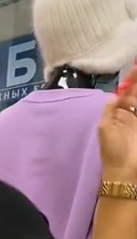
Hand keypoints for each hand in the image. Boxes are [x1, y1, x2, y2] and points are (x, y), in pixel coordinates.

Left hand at [99, 64, 136, 181]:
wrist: (126, 171)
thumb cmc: (113, 151)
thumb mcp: (105, 128)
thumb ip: (109, 110)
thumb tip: (114, 95)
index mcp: (118, 114)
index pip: (126, 92)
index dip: (131, 80)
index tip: (136, 67)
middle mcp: (130, 114)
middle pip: (136, 93)